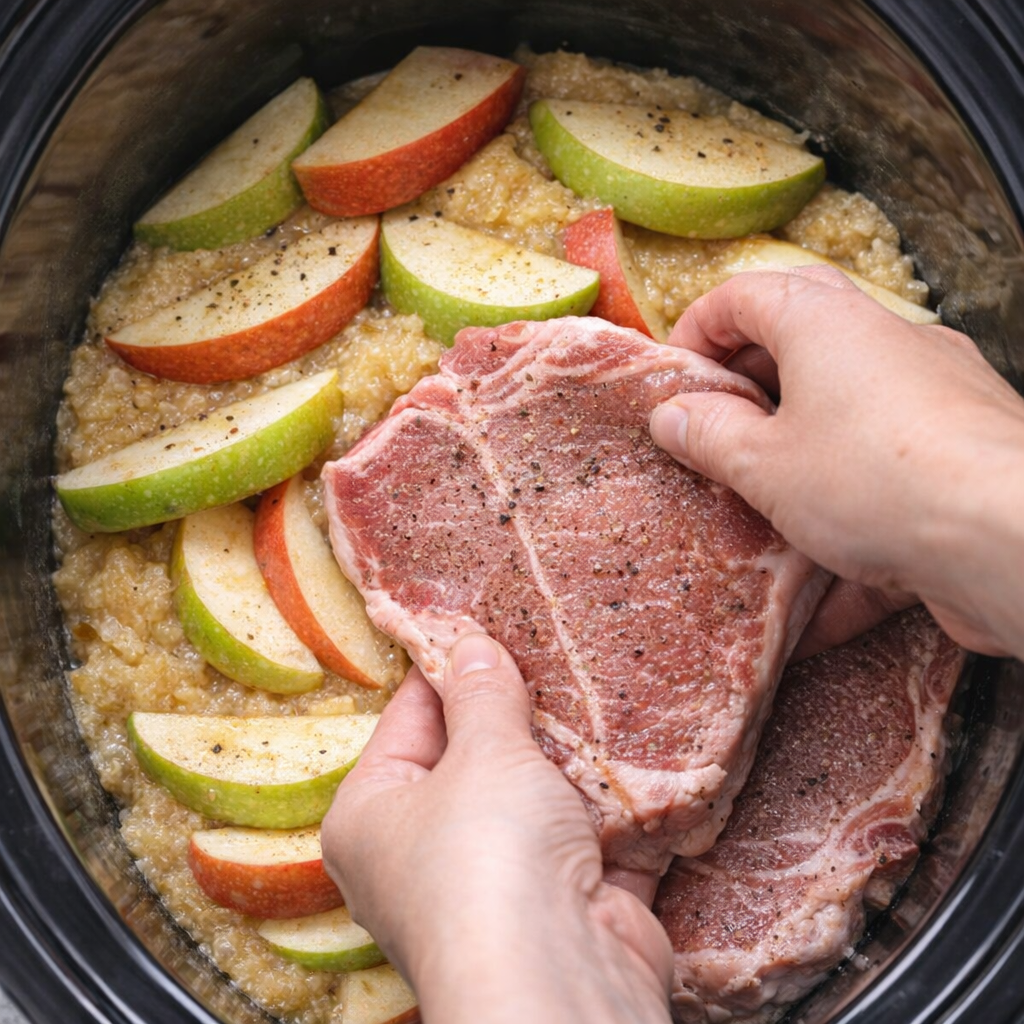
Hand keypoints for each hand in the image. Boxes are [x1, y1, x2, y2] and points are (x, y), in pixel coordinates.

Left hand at [321, 633, 672, 1023]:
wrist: (560, 981)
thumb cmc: (487, 859)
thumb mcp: (483, 753)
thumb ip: (483, 694)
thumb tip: (470, 644)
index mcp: (373, 817)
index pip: (407, 720)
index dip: (449, 670)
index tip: (484, 625)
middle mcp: (426, 858)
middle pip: (475, 762)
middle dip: (519, 717)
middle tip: (551, 654)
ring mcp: (500, 889)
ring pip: (538, 803)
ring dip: (572, 762)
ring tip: (599, 690)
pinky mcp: (568, 909)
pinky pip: (592, 843)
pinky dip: (617, 810)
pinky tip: (641, 758)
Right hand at [648, 268, 1023, 658]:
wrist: (1013, 538)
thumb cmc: (877, 479)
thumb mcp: (763, 464)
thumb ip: (709, 436)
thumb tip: (674, 416)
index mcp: (826, 323)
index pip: (745, 293)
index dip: (697, 329)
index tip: (674, 379)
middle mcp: (885, 345)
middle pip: (800, 342)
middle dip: (749, 389)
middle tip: (714, 434)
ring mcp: (933, 399)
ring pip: (848, 416)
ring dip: (798, 461)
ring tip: (760, 517)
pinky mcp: (962, 461)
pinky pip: (891, 483)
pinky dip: (852, 531)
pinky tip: (821, 603)